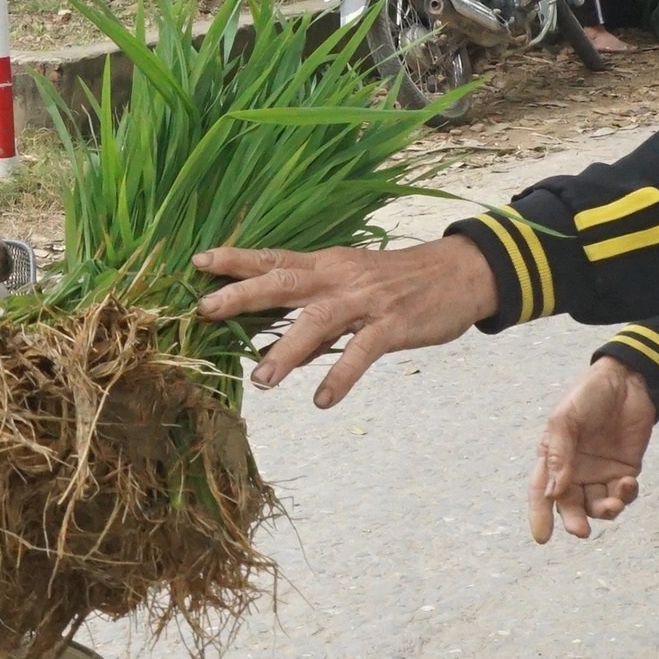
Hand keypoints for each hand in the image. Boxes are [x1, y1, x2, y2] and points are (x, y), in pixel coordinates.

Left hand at [194, 236, 498, 407]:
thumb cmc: (398, 282)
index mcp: (325, 265)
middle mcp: (339, 278)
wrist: (460, 272)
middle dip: (243, 295)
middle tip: (205, 311)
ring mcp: (365, 301)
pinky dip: (340, 376)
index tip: (197, 261)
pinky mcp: (392, 324)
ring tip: (261, 380)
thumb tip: (269, 335)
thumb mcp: (351, 283)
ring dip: (287, 350)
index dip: (236, 259)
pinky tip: (321, 400)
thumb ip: (312, 307)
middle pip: (283, 281)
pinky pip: (362, 352)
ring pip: (318, 321)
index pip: (273, 258)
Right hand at [531, 357, 658, 540]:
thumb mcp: (565, 419)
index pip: (542, 491)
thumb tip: (554, 492)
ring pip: (597, 505)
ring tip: (612, 503)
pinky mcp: (624, 470)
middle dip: (575, 520)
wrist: (627, 381)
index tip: (542, 538)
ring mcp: (600, 472)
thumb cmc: (588, 395)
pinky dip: (624, 496)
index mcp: (553, 456)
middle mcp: (574, 469)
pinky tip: (627, 485)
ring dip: (604, 511)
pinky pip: (622, 494)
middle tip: (581, 531)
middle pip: (570, 505)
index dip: (539, 515)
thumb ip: (559, 454)